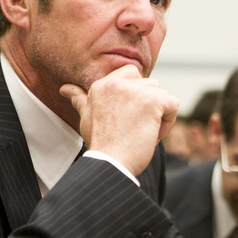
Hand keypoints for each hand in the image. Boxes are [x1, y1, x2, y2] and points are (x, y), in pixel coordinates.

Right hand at [59, 65, 177, 176]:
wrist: (110, 163)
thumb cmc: (101, 144)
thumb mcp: (86, 118)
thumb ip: (80, 100)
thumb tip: (65, 89)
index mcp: (101, 85)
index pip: (131, 74)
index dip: (136, 95)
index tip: (129, 116)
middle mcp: (117, 83)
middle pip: (149, 84)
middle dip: (148, 106)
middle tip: (134, 127)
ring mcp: (135, 91)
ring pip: (161, 94)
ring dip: (158, 115)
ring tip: (142, 133)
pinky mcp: (153, 101)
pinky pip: (172, 104)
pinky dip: (168, 122)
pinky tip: (153, 135)